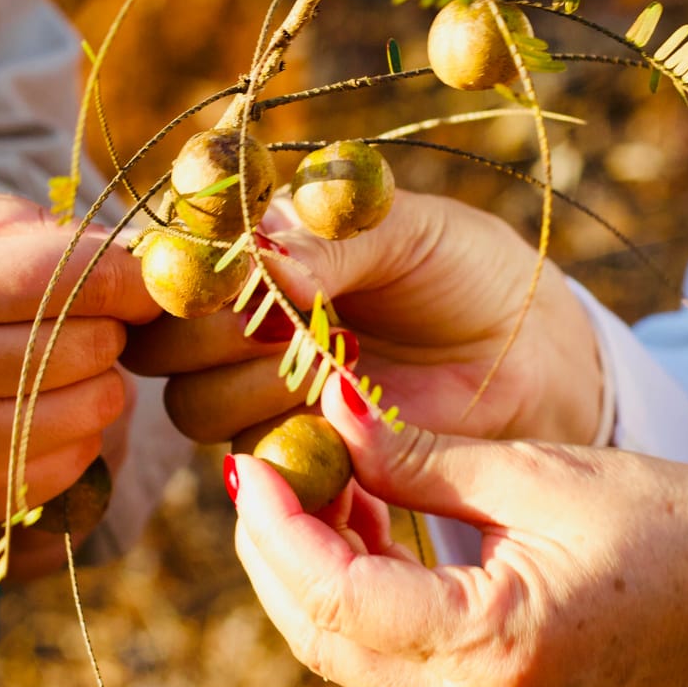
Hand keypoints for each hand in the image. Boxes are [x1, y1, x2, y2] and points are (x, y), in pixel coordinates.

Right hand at [0, 184, 159, 605]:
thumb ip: (6, 218)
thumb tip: (109, 244)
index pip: (78, 275)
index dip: (130, 271)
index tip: (137, 272)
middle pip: (97, 340)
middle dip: (106, 320)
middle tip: (76, 311)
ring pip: (99, 404)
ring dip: (95, 377)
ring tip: (48, 359)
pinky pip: (75, 461)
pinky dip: (74, 430)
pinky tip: (29, 407)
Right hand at [122, 189, 602, 446]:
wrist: (527, 350)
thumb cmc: (465, 268)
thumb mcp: (408, 230)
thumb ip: (333, 243)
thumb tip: (262, 259)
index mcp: (255, 237)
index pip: (176, 247)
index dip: (181, 260)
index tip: (225, 265)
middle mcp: (238, 312)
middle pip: (160, 336)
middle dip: (211, 329)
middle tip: (285, 319)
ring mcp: (256, 384)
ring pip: (192, 400)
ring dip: (253, 382)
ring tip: (337, 355)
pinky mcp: (291, 447)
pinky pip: (250, 456)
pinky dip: (288, 433)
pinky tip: (346, 404)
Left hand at [227, 380, 687, 686]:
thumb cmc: (682, 524)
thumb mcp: (540, 470)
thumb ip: (420, 451)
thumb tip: (327, 409)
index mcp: (495, 650)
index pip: (337, 599)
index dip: (278, 528)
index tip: (254, 458)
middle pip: (328, 640)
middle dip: (279, 553)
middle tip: (264, 464)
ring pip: (354, 653)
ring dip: (317, 568)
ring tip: (314, 474)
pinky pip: (399, 653)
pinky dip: (366, 588)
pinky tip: (366, 514)